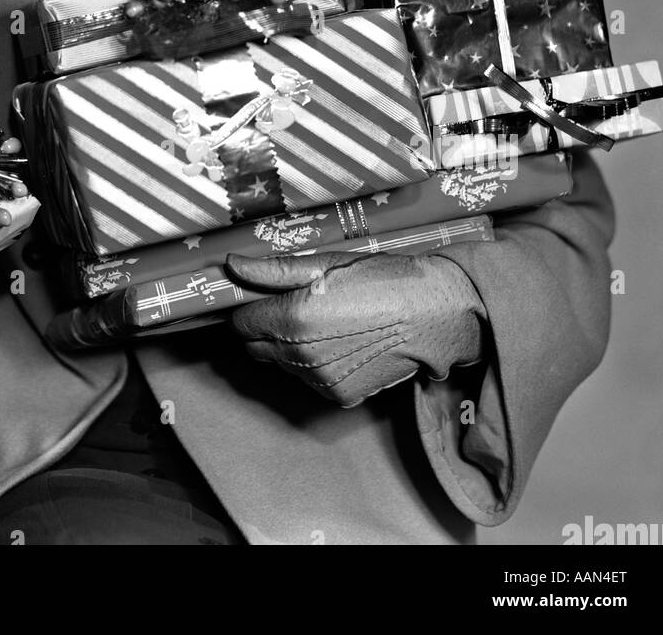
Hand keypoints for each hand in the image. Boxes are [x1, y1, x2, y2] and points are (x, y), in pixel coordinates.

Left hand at [227, 251, 485, 407]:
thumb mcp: (325, 265)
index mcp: (292, 319)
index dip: (249, 307)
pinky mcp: (339, 396)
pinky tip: (338, 342)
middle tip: (291, 306)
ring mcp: (320, 382)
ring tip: (322, 322)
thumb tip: (233, 266)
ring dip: (288, 347)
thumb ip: (274, 270)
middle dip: (264, 328)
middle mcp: (300, 357)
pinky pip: (309, 381)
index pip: (240, 323)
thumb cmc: (379, 279)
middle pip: (256, 348)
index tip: (263, 296)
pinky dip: (313, 365)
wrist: (430, 314)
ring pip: (281, 365)